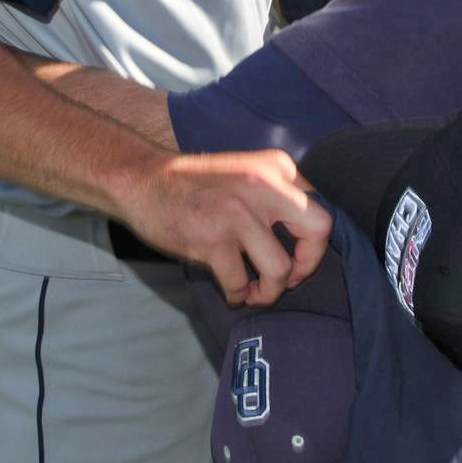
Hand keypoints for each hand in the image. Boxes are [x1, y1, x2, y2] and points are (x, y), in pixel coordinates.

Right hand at [122, 150, 331, 307]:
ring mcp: (237, 213)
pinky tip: (231, 291)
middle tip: (291, 278)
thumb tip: (309, 233)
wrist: (141, 180)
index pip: (319, 207)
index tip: (297, 255)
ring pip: (280, 269)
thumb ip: (278, 192)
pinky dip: (238, 296)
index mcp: (275, 166)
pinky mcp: (212, 240)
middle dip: (308, 264)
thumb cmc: (194, 182)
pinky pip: (241, 284)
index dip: (313, 242)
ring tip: (255, 292)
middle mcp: (262, 185)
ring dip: (269, 291)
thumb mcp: (246, 170)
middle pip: (318, 230)